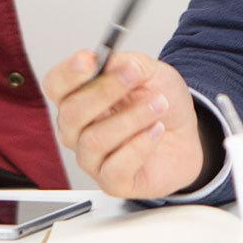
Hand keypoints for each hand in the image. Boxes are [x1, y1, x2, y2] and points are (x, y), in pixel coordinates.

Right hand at [43, 50, 206, 198]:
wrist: (187, 133)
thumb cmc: (160, 102)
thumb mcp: (150, 71)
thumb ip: (128, 63)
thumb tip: (108, 62)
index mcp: (78, 98)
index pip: (55, 86)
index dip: (68, 73)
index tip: (91, 59)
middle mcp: (78, 130)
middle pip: (71, 113)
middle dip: (105, 91)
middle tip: (133, 76)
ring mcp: (92, 158)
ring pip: (94, 140)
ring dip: (132, 118)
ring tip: (158, 105)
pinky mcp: (112, 182)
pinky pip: (114, 169)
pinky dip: (139, 146)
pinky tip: (156, 131)